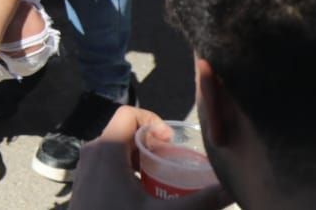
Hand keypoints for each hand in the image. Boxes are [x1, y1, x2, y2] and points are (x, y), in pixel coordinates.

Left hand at [71, 106, 229, 209]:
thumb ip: (199, 202)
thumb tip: (231, 191)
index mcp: (106, 149)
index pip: (128, 114)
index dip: (153, 120)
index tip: (171, 143)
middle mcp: (92, 152)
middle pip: (124, 132)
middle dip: (151, 142)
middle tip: (171, 162)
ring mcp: (85, 168)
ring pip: (115, 149)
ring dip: (140, 157)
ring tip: (160, 177)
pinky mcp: (84, 184)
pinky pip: (107, 164)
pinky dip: (127, 169)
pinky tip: (143, 191)